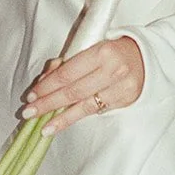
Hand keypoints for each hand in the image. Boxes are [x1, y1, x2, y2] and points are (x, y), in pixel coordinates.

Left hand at [22, 37, 144, 134]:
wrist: (145, 57)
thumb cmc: (112, 50)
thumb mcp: (90, 47)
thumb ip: (68, 62)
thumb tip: (44, 81)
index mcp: (102, 51)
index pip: (68, 73)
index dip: (48, 85)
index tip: (32, 95)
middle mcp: (112, 70)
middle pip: (73, 91)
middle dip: (48, 103)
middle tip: (29, 112)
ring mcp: (120, 88)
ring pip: (84, 105)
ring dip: (60, 117)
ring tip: (42, 126)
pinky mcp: (124, 101)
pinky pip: (94, 111)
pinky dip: (75, 118)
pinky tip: (60, 125)